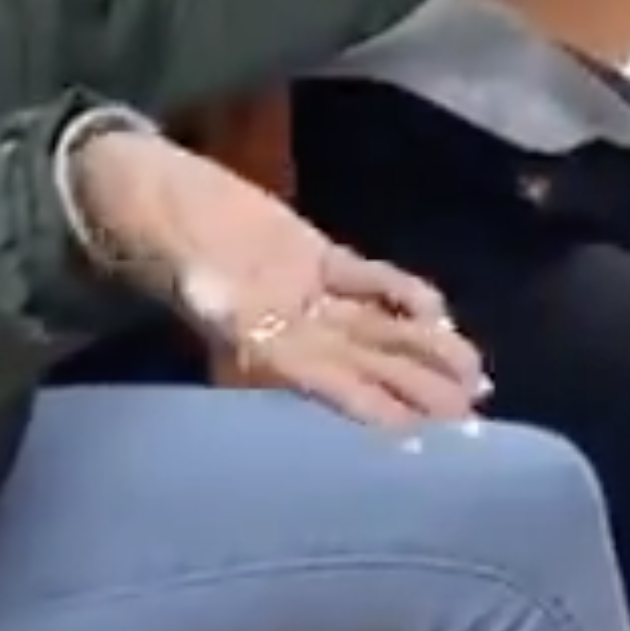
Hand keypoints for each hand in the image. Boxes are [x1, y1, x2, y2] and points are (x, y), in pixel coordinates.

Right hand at [68, 129, 491, 429]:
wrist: (156, 198)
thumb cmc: (162, 237)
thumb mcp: (181, 268)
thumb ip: (201, 285)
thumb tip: (211, 294)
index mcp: (261, 344)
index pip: (325, 381)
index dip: (369, 404)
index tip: (414, 432)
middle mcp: (292, 328)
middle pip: (365, 362)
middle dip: (415, 387)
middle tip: (470, 413)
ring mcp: (307, 294)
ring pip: (375, 328)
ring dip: (422, 348)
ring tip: (473, 375)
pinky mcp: (316, 257)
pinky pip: (364, 280)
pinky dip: (401, 291)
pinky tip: (439, 309)